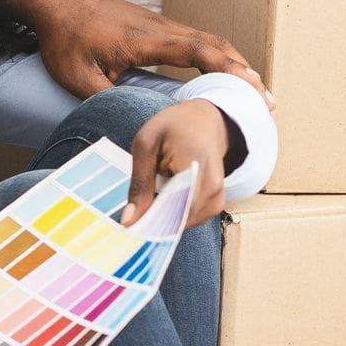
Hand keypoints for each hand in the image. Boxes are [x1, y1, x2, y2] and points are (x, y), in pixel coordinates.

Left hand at [0, 0, 272, 107]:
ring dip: (233, 62)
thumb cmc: (65, 36)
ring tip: (254, 88)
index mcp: (146, 40)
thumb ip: (105, 100)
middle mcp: (160, 28)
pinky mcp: (154, 26)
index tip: (251, 86)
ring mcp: (159, 24)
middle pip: (214, 45)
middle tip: (266, 98)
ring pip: (207, 40)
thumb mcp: (77, 77)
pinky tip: (222, 69)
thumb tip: (131, 123)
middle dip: (242, 71)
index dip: (227, 69)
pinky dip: (216, 54)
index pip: (198, 51)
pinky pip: (195, 39)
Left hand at [124, 99, 228, 229]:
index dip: (149, 220)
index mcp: (195, 165)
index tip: (128, 223)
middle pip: (177, 220)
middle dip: (153, 220)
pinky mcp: (216, 204)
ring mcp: (217, 198)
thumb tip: (129, 220)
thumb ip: (139, 183)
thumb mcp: (146, 145)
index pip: (173, 208)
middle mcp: (213, 186)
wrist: (206, 121)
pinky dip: (173, 214)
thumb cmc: (173, 127)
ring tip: (151, 194)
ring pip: (182, 224)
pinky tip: (164, 197)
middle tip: (133, 210)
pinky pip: (189, 220)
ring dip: (162, 217)